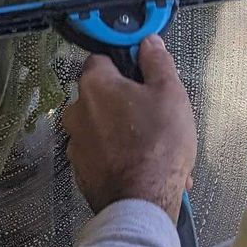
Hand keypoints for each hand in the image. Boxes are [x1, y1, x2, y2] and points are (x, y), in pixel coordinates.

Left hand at [61, 37, 197, 218]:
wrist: (142, 202)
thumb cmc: (156, 147)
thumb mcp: (170, 93)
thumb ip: (157, 62)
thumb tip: (149, 43)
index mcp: (94, 85)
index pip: (102, 59)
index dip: (126, 63)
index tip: (143, 71)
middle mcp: (77, 112)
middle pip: (104, 95)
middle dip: (128, 102)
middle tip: (156, 114)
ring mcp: (76, 144)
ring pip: (105, 127)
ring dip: (127, 132)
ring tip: (156, 147)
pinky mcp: (82, 171)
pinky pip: (104, 154)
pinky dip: (122, 156)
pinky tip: (146, 166)